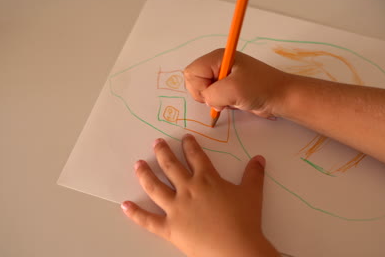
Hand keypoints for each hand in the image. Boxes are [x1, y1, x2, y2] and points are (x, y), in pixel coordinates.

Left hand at [121, 134, 279, 256]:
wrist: (236, 249)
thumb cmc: (245, 221)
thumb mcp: (252, 194)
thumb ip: (254, 175)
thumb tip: (259, 159)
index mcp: (207, 180)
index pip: (196, 157)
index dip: (190, 145)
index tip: (184, 138)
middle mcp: (188, 190)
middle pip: (171, 166)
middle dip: (162, 152)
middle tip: (156, 143)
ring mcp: (176, 209)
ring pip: (155, 187)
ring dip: (145, 174)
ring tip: (137, 164)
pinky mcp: (169, 228)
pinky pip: (148, 220)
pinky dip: (135, 213)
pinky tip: (124, 205)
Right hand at [184, 49, 292, 117]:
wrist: (281, 97)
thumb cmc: (260, 88)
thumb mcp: (232, 90)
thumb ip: (211, 94)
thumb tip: (207, 100)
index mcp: (217, 57)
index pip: (191, 72)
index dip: (199, 87)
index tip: (216, 92)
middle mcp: (217, 64)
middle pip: (194, 82)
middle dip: (205, 94)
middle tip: (223, 97)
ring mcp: (222, 76)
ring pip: (203, 92)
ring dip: (215, 100)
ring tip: (231, 99)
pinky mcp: (228, 88)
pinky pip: (213, 98)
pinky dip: (220, 104)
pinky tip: (234, 102)